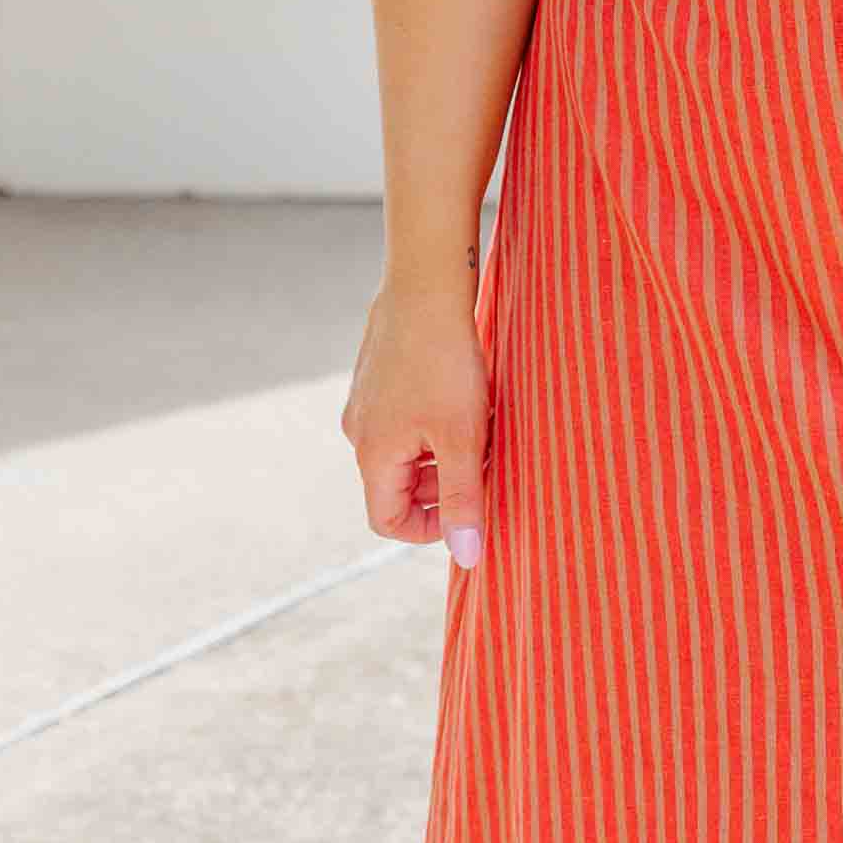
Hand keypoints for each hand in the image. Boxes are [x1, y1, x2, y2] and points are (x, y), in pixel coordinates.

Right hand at [344, 281, 489, 562]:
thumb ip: (464, 500)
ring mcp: (364, 402)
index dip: (429, 530)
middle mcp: (359, 432)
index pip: (387, 520)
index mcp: (373, 454)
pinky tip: (465, 398)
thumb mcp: (463, 439)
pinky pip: (403, 420)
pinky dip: (433, 425)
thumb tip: (468, 557)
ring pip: (403, 452)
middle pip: (396, 487)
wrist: (425, 284)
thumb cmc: (445, 362)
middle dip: (441, 487)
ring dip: (440, 455)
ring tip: (479, 429)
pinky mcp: (377, 377)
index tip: (469, 511)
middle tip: (484, 465)